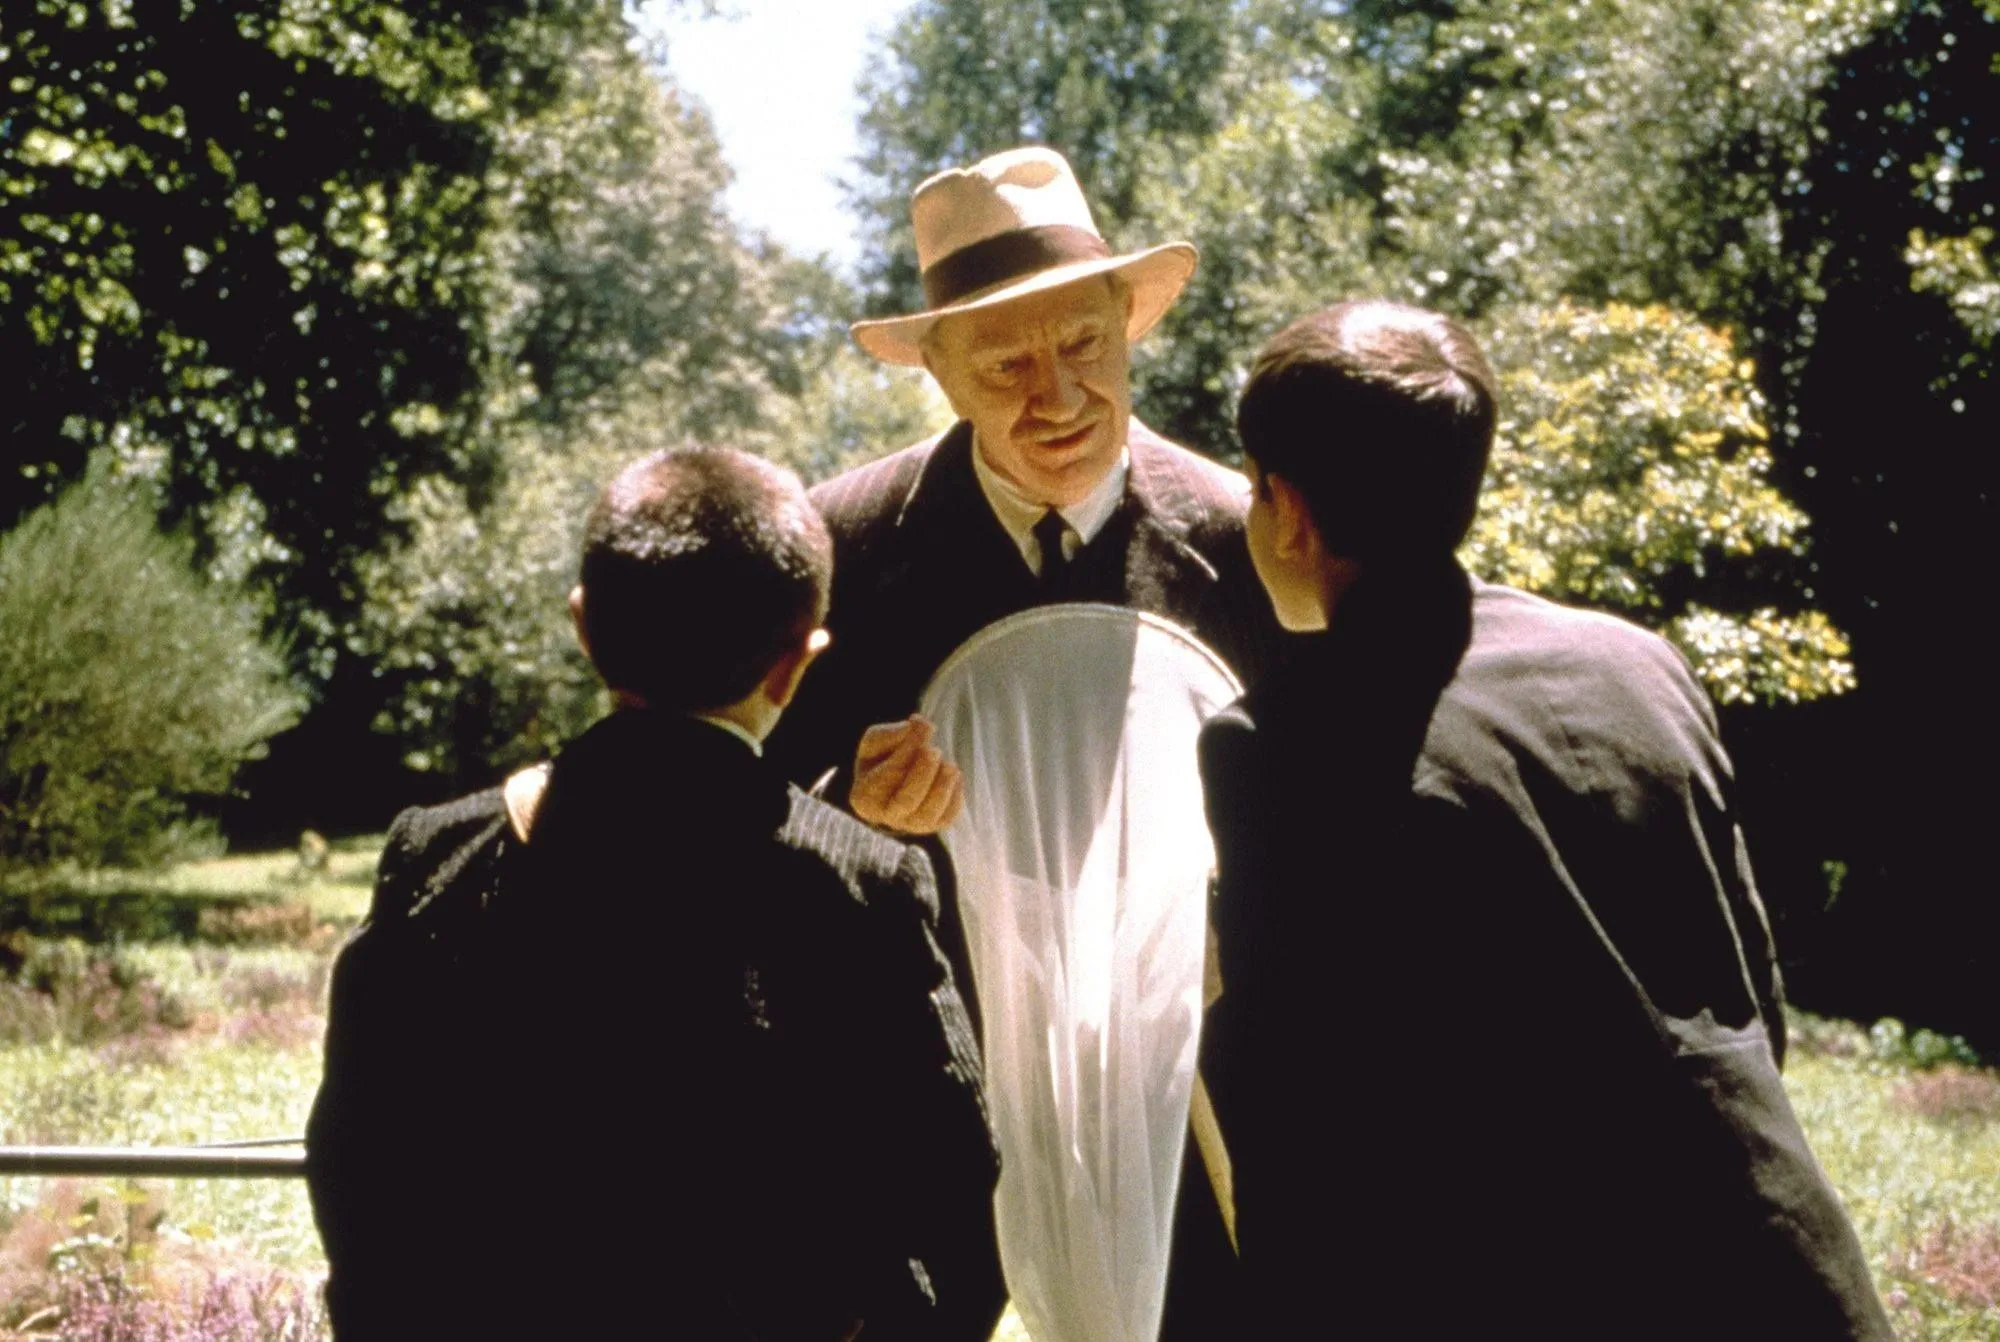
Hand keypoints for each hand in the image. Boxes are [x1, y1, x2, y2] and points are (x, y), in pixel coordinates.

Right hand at [850, 715, 963, 834]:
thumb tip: (913, 726)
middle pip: (907, 801)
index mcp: (865, 798)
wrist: (898, 779)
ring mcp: (912, 825)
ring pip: (928, 815)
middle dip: (923, 773)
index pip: (886, 777)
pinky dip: (955, 794)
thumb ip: (889, 733)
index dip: (905, 750)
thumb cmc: (883, 760)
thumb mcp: (876, 741)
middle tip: (934, 750)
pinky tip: (953, 776)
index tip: (917, 725)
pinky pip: (948, 816)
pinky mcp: (935, 825)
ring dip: (942, 786)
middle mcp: (886, 817)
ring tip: (949, 765)